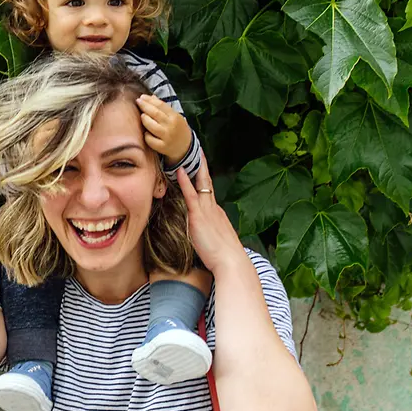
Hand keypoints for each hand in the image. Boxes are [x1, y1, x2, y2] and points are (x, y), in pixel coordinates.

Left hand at [137, 94, 191, 165]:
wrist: (185, 147)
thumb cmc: (177, 128)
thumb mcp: (174, 117)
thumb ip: (163, 107)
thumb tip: (151, 96)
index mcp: (175, 117)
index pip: (161, 105)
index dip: (150, 100)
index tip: (141, 97)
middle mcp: (171, 126)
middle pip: (155, 114)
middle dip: (144, 106)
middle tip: (138, 101)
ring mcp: (167, 137)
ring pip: (151, 126)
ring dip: (144, 119)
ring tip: (142, 115)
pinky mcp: (162, 147)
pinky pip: (149, 139)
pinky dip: (146, 135)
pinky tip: (146, 132)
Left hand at [174, 158, 245, 274]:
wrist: (232, 262)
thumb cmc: (223, 256)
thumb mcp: (214, 239)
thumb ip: (206, 231)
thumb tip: (200, 231)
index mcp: (216, 212)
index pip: (207, 189)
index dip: (202, 176)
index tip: (198, 162)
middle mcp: (213, 207)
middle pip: (206, 181)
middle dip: (200, 164)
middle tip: (196, 147)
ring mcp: (207, 210)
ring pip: (200, 183)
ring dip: (193, 166)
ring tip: (187, 150)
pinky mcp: (199, 217)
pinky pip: (191, 195)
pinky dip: (185, 182)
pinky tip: (179, 170)